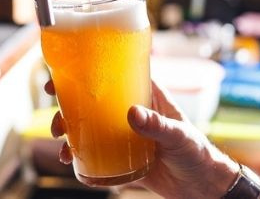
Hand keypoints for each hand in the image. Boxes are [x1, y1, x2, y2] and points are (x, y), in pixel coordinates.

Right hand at [46, 80, 238, 197]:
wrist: (203, 186)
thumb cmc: (197, 153)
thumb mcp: (179, 136)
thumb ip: (157, 125)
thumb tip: (131, 113)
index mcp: (145, 95)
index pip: (111, 75)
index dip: (84, 72)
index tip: (61, 76)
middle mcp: (130, 110)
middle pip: (92, 101)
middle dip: (68, 107)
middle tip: (56, 120)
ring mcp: (124, 134)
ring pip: (89, 126)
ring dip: (70, 132)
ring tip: (61, 145)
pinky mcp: (122, 156)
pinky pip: (95, 152)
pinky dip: (80, 155)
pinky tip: (72, 162)